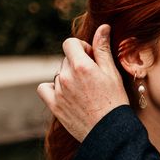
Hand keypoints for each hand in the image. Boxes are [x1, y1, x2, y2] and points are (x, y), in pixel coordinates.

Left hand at [36, 24, 128, 141]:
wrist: (109, 132)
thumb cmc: (115, 102)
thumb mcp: (112, 73)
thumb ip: (103, 49)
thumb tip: (102, 27)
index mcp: (81, 66)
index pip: (70, 43)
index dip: (81, 48)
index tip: (91, 58)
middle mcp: (66, 77)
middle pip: (66, 60)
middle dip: (77, 64)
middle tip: (92, 79)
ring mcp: (58, 91)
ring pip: (58, 75)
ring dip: (68, 78)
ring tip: (84, 92)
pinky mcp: (54, 105)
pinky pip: (44, 88)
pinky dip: (52, 89)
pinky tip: (65, 94)